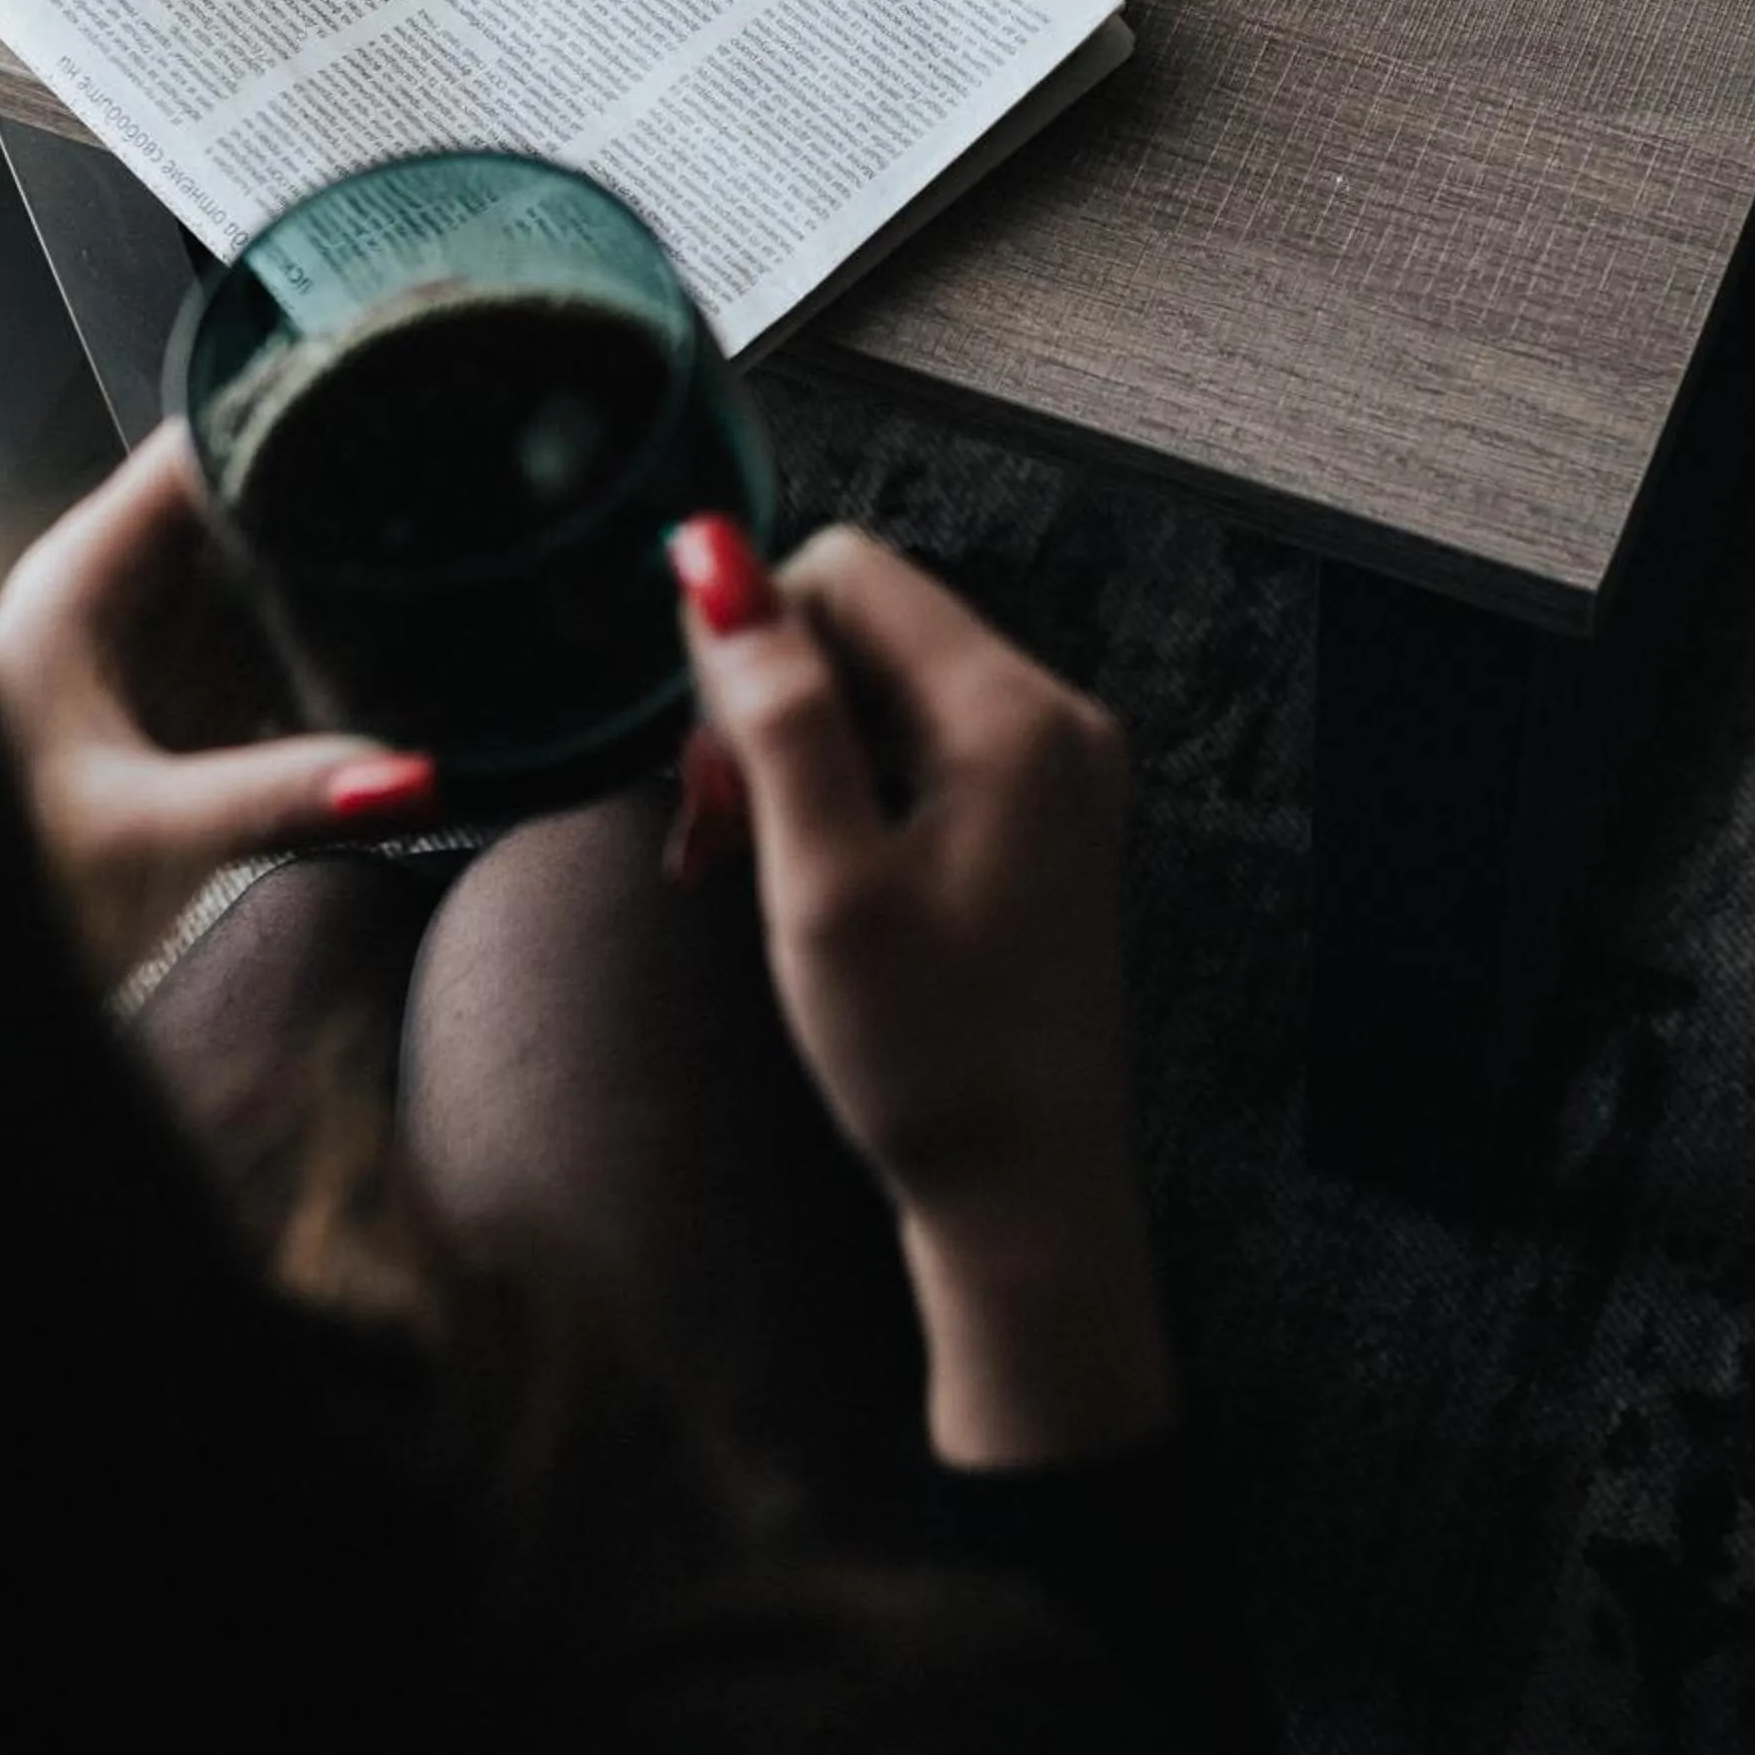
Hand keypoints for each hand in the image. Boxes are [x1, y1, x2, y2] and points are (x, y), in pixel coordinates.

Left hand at [0, 423, 434, 987]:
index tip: (392, 407)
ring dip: (353, 586)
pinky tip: (410, 670)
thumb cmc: (25, 877)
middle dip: (350, 502)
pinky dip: (344, 659)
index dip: (292, 414)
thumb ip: (279, 796)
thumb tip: (414, 772)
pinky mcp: (193, 718)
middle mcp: (129, 600)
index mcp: (88, 580)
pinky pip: (286, 657)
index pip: (202, 448)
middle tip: (465, 495)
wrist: (12, 980)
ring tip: (459, 573)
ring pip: (278, 581)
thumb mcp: (143, 833)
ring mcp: (164, 656)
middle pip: (256, 507)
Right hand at [671, 515, 1172, 1464]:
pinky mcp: (1033, 811)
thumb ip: (773, 714)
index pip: (847, 571)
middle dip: (765, 703)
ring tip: (739, 859)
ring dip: (790, 751)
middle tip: (713, 827)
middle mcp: (1050, 716)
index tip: (704, 758)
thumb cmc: (929, 1059)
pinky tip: (793, 868)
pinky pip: (912, 743)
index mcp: (1011, 715)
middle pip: (864, 624)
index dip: (752, 638)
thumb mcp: (824, 883)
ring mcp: (1050, 765)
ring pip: (877, 685)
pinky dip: (839, 786)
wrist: (1026, 1193)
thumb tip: (713, 561)